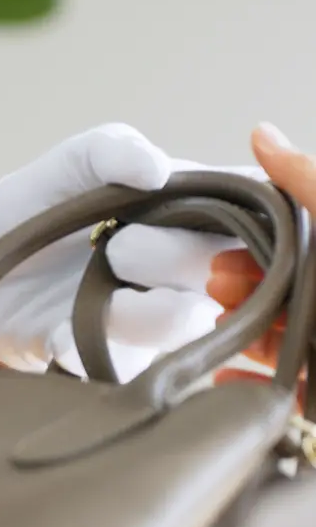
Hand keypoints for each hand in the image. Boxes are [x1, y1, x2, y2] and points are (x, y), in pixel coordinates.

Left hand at [0, 123, 262, 379]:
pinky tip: (60, 328)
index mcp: (191, 209)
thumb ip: (110, 151)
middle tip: (120, 245)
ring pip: (185, 322)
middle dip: (177, 256)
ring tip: (103, 274)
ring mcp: (155, 315)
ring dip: (146, 307)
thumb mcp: (67, 164)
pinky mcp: (117, 357)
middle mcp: (186, 266)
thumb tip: (157, 168)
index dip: (241, 216)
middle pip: (227, 269)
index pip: (252, 212)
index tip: (192, 211)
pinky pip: (124, 361)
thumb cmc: (34, 205)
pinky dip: (90, 342)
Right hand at [210, 123, 314, 402]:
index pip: (290, 252)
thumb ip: (305, 178)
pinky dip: (246, 382)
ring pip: (274, 341)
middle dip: (241, 290)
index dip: (251, 252)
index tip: (224, 256)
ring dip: (239, 332)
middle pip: (279, 295)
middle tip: (221, 288)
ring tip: (223, 326)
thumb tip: (264, 135)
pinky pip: (280, 391)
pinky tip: (227, 373)